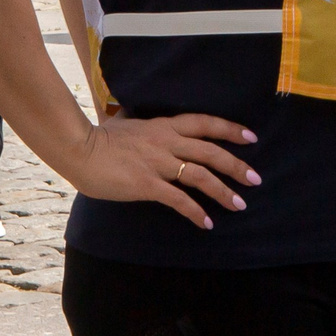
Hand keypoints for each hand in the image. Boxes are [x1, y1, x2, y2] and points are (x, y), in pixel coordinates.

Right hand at [66, 112, 259, 228]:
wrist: (79, 149)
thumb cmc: (98, 137)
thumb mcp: (124, 121)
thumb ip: (136, 120)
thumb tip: (130, 113)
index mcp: (163, 125)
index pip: (204, 123)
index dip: (230, 129)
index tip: (251, 137)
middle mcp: (166, 141)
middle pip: (210, 151)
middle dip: (236, 165)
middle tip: (256, 178)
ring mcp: (158, 163)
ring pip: (200, 175)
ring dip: (223, 191)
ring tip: (239, 204)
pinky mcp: (147, 184)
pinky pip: (178, 199)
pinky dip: (196, 212)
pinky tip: (207, 223)